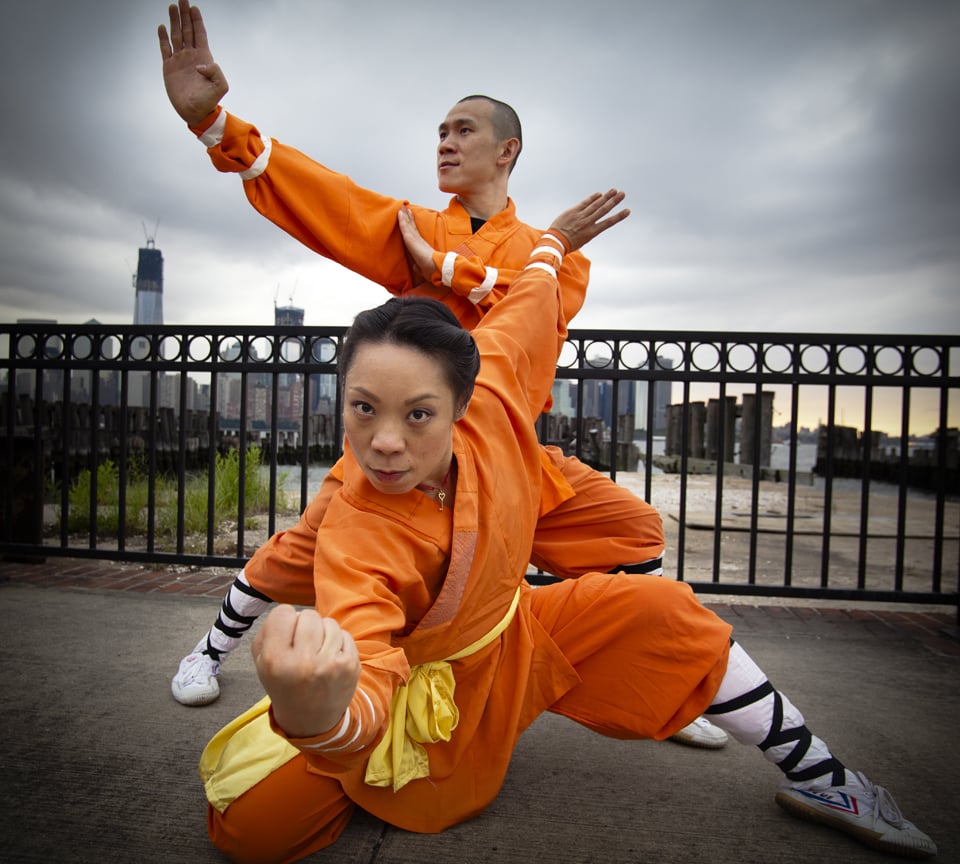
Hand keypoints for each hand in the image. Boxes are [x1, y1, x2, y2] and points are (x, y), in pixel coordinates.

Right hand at [158, 0, 228, 125]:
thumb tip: (201, 64)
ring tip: (172, 7)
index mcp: (204, 58)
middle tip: (182, 0)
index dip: (197, 21)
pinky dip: (163, 37)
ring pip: (176, 36)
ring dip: (174, 21)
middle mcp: (191, 56)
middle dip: (185, 15)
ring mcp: (180, 60)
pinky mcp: (169, 67)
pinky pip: (165, 49)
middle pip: (187, 30)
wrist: (196, 113)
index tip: (193, 7)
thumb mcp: (220, 87)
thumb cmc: (209, 101)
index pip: (200, 34)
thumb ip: (216, 72)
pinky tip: (162, 27)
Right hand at [252, 605, 360, 738]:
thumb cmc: (284, 684)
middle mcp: (304, 663)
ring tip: (315, 653)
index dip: (283, 622)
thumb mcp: (261, 664)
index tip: (284, 636)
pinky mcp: (350, 665)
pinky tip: (329, 659)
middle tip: (301, 646)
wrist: (311, 720)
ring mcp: (330, 664)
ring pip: (328, 622)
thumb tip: (288, 612)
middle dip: (304, 626)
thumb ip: (267, 632)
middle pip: (307, 615)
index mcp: (277, 661)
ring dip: (322, 633)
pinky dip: (337, 642)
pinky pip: (344, 634)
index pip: (283, 613)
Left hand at [397, 206, 438, 280]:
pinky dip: (402, 220)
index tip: (410, 217)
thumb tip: (415, 267)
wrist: (434, 267)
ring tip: (402, 207)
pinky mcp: (411, 239)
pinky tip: (399, 213)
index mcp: (420, 245)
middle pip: (411, 225)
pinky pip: (405, 227)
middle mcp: (417, 239)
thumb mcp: (420, 267)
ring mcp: (414, 238)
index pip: (415, 232)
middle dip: (408, 217)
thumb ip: (416, 265)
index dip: (412, 224)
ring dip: (404, 215)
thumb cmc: (429, 268)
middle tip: (405, 208)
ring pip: (408, 224)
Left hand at [548, 189, 629, 251]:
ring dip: (606, 197)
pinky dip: (593, 198)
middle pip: (603, 210)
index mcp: (592, 232)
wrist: (555, 242)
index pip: (608, 223)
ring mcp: (580, 216)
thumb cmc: (568, 244)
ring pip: (596, 204)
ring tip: (614, 190)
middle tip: (623, 194)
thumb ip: (590, 230)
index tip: (628, 211)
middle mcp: (588, 223)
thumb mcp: (582, 240)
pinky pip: (585, 203)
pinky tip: (599, 194)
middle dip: (614, 201)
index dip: (619, 216)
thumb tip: (595, 221)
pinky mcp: (573, 211)